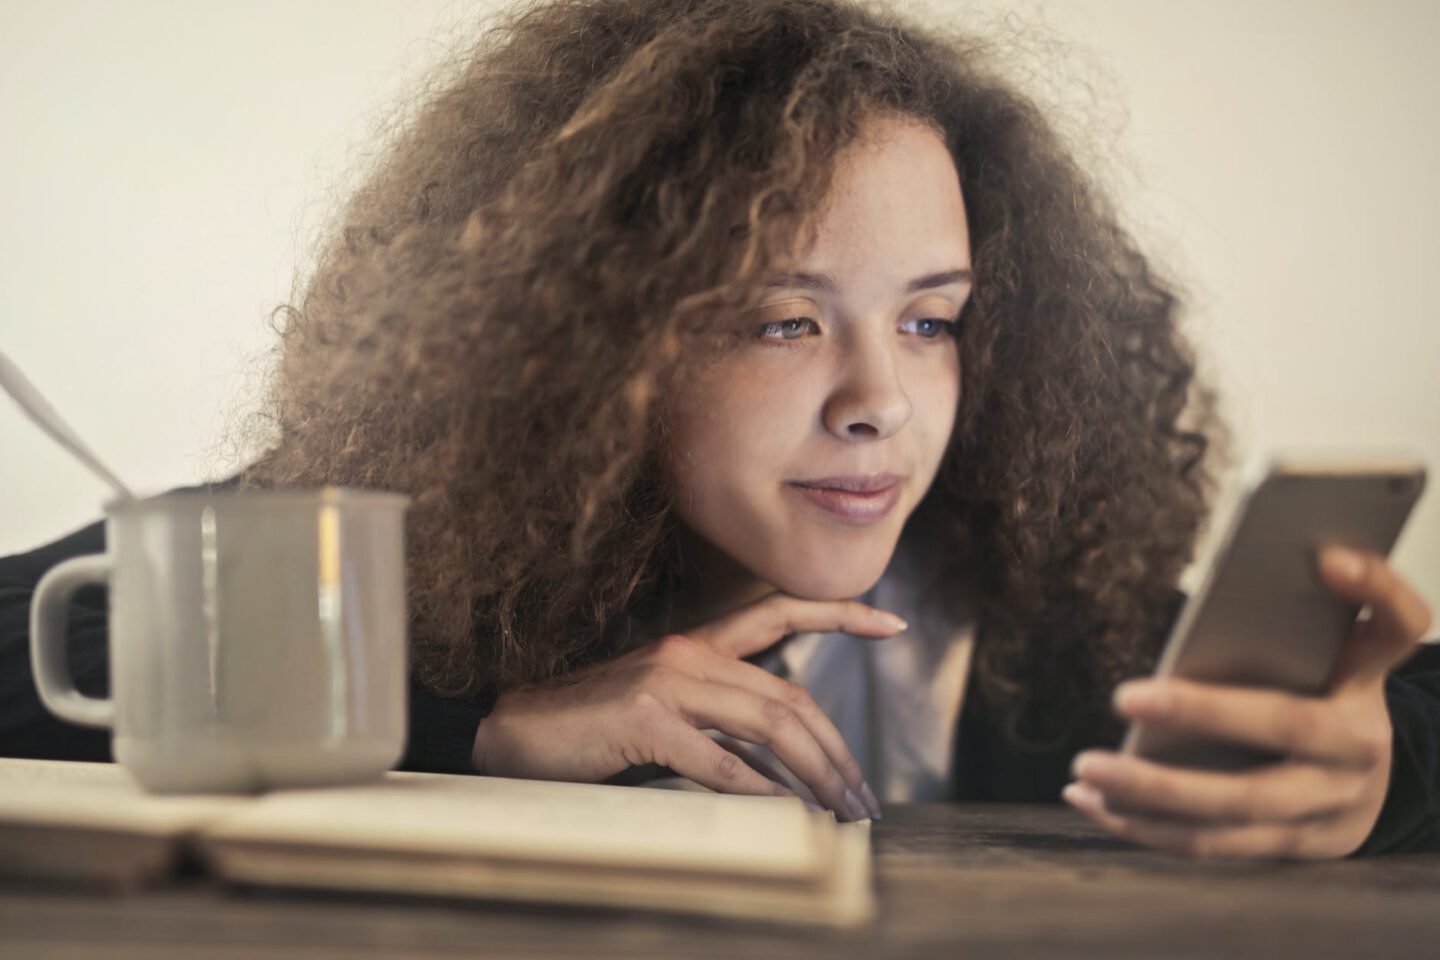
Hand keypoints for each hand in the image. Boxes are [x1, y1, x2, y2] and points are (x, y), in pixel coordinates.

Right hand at [470, 593, 900, 820]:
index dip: (838, 612)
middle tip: (864, 798)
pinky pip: (719, 760)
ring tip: (841, 812)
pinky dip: (760, 791)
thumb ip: (716, 718)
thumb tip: (780, 763)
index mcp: (695, 645)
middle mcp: (688, 652)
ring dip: (815, 774)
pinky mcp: (644, 718)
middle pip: (789, 696)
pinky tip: (787, 814)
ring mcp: (666, 681)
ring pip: (768, 725)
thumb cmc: (590, 730)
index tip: (892, 622)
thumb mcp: (662, 710)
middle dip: (837, 749)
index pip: (778, 611)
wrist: (513, 733)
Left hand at [1063, 544, 1433, 859]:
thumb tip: (1255, 569)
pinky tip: (1092, 802)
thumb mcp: (1324, 650)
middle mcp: (1359, 744)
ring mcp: (1329, 803)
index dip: (1372, 586)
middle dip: (1202, 712)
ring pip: (1239, 805)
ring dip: (1154, 792)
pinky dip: (1147, 827)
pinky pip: (1215, 843)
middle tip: (1123, 696)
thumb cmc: (1318, 694)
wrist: (1368, 785)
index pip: (1394, 625)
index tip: (1325, 556)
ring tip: (1088, 769)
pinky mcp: (1294, 845)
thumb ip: (1292, 615)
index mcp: (1366, 677)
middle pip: (1285, 724)